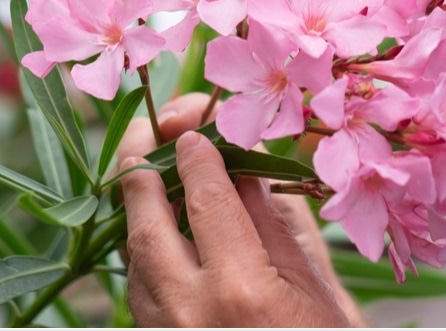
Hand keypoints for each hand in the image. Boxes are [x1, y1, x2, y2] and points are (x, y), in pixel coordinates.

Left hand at [118, 93, 362, 326]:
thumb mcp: (313, 286)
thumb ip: (272, 225)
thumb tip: (243, 170)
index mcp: (241, 289)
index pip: (205, 200)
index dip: (196, 158)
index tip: (193, 132)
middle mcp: (192, 313)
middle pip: (145, 226)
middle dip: (140, 174)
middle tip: (145, 138)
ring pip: (132, 261)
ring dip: (136, 216)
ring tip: (146, 179)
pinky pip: (139, 296)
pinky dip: (144, 259)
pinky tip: (160, 237)